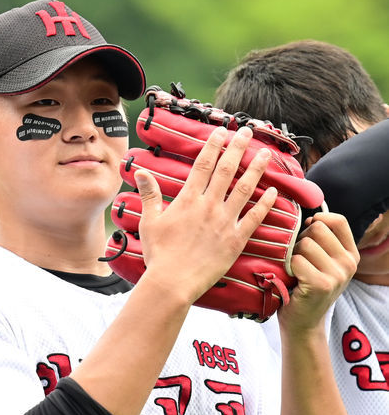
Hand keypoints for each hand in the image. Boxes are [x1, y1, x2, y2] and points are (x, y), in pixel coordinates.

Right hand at [134, 126, 276, 303]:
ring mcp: (225, 222)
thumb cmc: (159, 255)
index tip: (222, 132)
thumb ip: (149, 195)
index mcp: (188, 200)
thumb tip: (140, 172)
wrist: (172, 282)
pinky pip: (255, 218)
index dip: (214, 145)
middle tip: (247, 132)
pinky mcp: (236, 240)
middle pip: (227, 170)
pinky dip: (266, 204)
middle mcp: (209, 206)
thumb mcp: (149, 222)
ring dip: (257, 169)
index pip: (204, 165)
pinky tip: (274, 192)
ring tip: (266, 154)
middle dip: (238, 148)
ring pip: (245, 189)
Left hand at [278, 212, 358, 332]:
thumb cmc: (305, 288)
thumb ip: (322, 241)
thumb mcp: (322, 263)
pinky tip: (293, 280)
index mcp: (351, 255)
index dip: (318, 219)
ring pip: (305, 244)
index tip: (306, 230)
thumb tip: (311, 217)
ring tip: (295, 271)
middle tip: (298, 259)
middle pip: (317, 229)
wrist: (303, 323)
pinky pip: (297, 260)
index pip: (338, 221)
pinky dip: (289, 268)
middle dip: (301, 240)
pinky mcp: (321, 284)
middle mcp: (348, 264)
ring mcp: (337, 275)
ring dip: (293, 255)